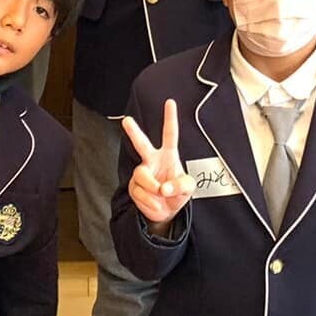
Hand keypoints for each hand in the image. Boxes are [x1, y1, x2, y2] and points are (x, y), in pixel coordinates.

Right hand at [122, 99, 191, 227]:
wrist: (166, 212)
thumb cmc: (177, 193)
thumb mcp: (188, 188)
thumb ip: (181, 185)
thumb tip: (164, 187)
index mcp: (168, 155)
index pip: (170, 134)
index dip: (170, 118)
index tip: (170, 103)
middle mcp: (152, 160)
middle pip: (142, 144)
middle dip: (134, 132)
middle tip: (127, 120)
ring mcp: (142, 173)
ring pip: (142, 176)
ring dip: (153, 189)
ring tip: (161, 195)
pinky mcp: (134, 187)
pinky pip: (139, 193)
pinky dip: (150, 202)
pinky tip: (156, 204)